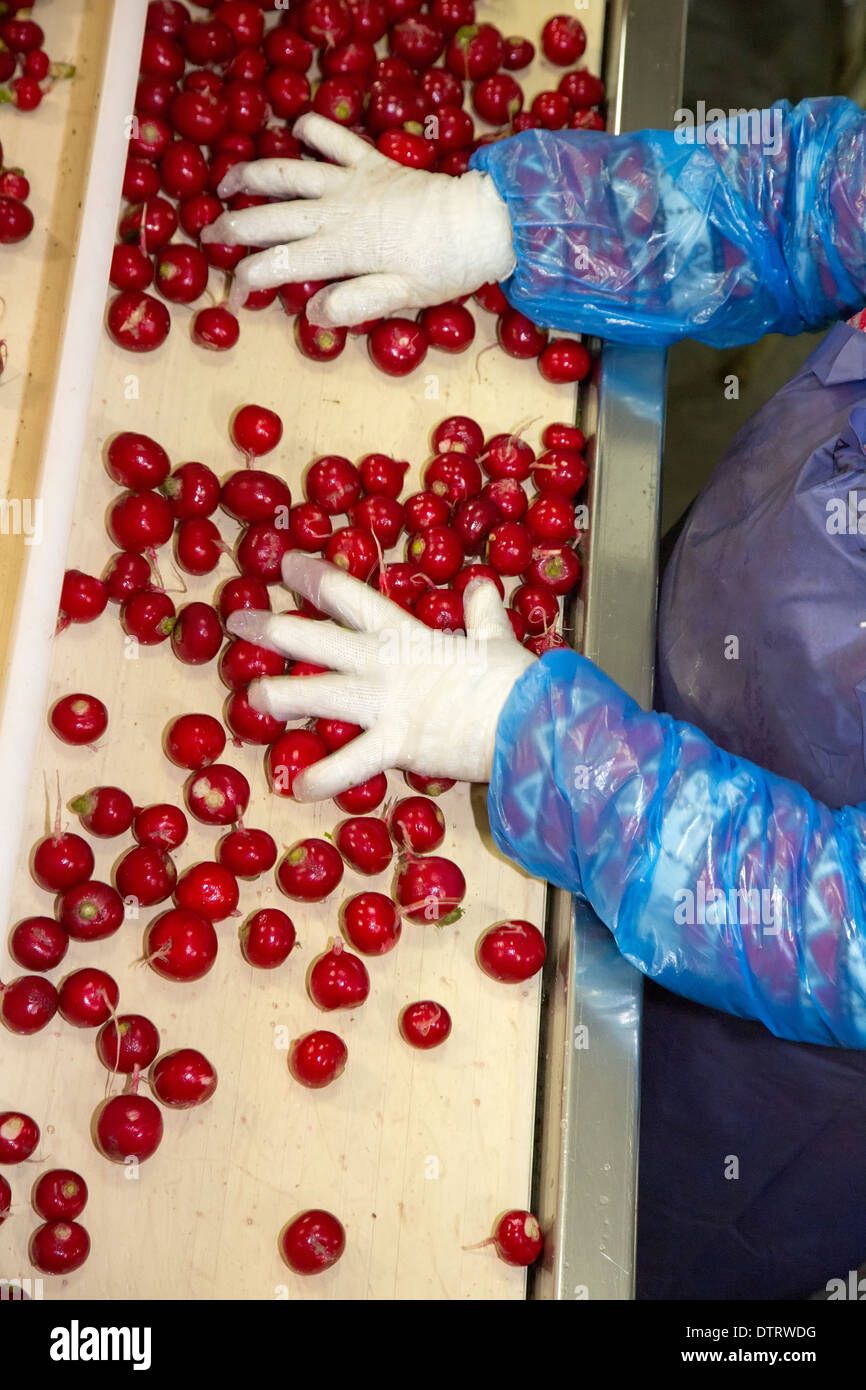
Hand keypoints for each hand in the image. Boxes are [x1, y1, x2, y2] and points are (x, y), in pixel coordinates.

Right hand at [201, 113, 515, 324]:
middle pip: (274, 217)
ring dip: (255, 174)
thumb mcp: (401, 296)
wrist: (480, 223)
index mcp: (343, 249)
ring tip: (226, 179)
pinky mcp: (373, 162)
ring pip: (292, 172)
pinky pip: (336, 138)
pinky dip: (314, 129)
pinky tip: (297, 130)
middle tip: (207, 235)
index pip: (282, 265)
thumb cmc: (442, 267)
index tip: (236, 293)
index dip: (252, 279)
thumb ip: (355, 302)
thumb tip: (311, 313)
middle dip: (236, 227)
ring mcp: (353, 181)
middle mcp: (339, 211)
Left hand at [226, 553, 534, 800]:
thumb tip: (480, 586)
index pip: (349, 596)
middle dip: (274, 626)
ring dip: (281, 695)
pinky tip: (298, 788)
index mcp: (404, 635)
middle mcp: (383, 664)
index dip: (313, 577)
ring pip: (319, 694)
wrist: (528, 720)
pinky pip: (351, 765)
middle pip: (317, 638)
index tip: (284, 562)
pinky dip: (325, 778)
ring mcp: (384, 704)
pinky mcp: (395, 744)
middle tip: (237, 618)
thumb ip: (482, 614)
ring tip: (252, 697)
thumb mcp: (495, 639)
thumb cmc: (513, 681)